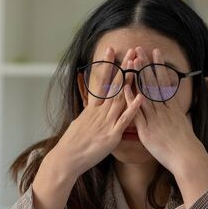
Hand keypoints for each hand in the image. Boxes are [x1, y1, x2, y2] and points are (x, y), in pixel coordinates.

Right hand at [48, 47, 143, 177]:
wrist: (66, 159)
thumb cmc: (72, 144)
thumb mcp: (79, 123)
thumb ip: (88, 114)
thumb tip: (90, 108)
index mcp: (92, 109)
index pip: (101, 81)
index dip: (107, 65)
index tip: (111, 50)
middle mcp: (99, 112)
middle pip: (114, 85)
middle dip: (123, 67)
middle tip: (131, 51)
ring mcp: (106, 122)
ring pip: (120, 98)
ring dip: (130, 81)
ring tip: (138, 66)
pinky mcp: (112, 135)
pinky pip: (124, 120)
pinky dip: (133, 108)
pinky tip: (140, 97)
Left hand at [129, 46, 207, 205]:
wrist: (187, 158)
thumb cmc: (186, 145)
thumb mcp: (184, 124)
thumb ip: (178, 114)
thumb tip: (177, 108)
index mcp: (172, 107)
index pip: (164, 82)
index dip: (158, 66)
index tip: (154, 52)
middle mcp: (163, 109)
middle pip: (153, 82)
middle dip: (146, 65)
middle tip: (139, 49)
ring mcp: (155, 118)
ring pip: (145, 93)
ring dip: (138, 76)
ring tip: (132, 61)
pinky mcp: (147, 129)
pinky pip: (137, 112)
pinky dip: (131, 99)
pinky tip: (125, 88)